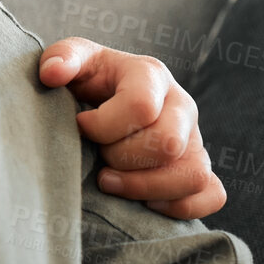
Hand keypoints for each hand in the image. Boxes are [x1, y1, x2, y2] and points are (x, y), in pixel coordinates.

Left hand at [40, 38, 224, 219]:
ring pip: (193, 174)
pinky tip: (143, 201)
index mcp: (150, 75)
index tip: (80, 127)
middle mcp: (180, 105)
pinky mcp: (199, 167)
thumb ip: (60, 58)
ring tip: (110, 181)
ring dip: (144, 188)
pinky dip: (179, 206)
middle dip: (121, 158)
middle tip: (98, 156)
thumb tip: (52, 74)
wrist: (103, 98)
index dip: (102, 126)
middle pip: (167, 144)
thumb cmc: (87, 80)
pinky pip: (211, 195)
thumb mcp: (73, 60)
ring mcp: (194, 138)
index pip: (140, 106)